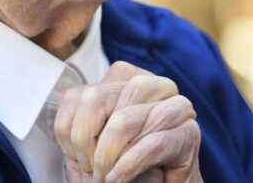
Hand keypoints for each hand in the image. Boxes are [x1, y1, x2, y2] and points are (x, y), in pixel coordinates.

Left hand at [54, 61, 202, 182]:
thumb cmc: (125, 171)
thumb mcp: (91, 146)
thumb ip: (77, 122)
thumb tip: (62, 97)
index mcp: (125, 80)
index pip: (81, 94)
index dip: (70, 130)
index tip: (77, 157)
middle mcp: (152, 84)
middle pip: (97, 98)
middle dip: (85, 142)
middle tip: (91, 170)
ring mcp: (175, 105)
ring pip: (124, 119)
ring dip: (107, 156)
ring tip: (105, 178)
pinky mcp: (190, 133)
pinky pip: (153, 142)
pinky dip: (128, 165)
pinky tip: (118, 179)